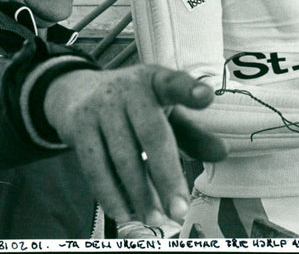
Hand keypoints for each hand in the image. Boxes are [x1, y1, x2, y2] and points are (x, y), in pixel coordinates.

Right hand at [43, 65, 226, 224]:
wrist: (76, 91)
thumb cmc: (135, 104)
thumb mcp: (165, 109)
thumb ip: (193, 132)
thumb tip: (222, 153)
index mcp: (157, 80)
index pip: (175, 83)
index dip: (190, 90)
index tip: (206, 97)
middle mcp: (129, 89)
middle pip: (151, 134)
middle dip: (167, 175)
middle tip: (179, 210)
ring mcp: (100, 107)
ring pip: (122, 157)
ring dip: (140, 194)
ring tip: (156, 218)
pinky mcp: (78, 127)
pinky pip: (95, 167)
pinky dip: (110, 194)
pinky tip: (124, 212)